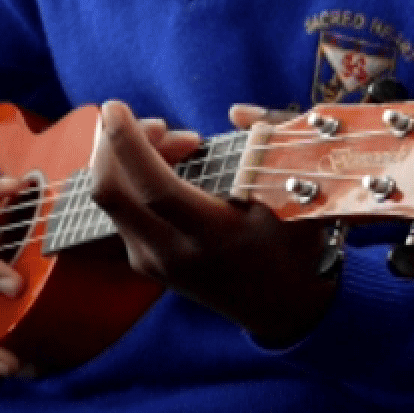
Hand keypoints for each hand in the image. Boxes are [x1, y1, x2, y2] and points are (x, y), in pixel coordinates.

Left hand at [85, 100, 337, 346]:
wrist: (284, 306)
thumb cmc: (296, 245)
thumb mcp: (302, 194)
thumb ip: (276, 143)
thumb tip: (237, 112)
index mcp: (214, 235)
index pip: (153, 188)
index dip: (128, 144)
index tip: (116, 107)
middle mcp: (174, 253)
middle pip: (111, 193)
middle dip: (112, 145)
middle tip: (156, 123)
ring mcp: (155, 262)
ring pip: (113, 200)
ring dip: (129, 161)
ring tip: (183, 144)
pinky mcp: (146, 264)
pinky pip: (123, 212)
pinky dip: (134, 181)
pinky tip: (172, 168)